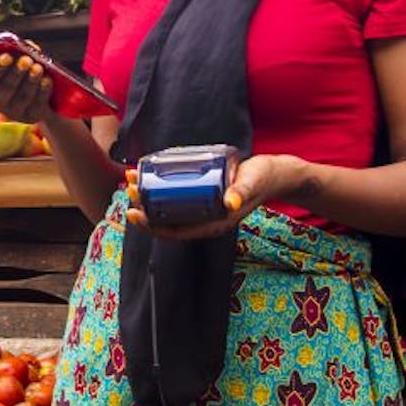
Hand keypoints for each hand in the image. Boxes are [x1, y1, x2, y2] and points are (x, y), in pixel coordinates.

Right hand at [0, 53, 54, 124]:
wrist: (42, 94)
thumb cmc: (25, 70)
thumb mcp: (19, 59)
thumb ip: (21, 51)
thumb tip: (30, 47)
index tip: (7, 56)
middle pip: (6, 88)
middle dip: (17, 72)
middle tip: (26, 59)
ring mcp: (15, 112)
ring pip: (23, 96)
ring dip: (31, 80)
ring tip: (38, 67)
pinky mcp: (32, 117)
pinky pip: (37, 104)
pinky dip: (43, 91)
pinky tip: (46, 80)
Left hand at [124, 153, 307, 239]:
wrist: (274, 174)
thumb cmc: (264, 179)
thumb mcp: (252, 183)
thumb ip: (242, 192)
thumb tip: (230, 202)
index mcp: (214, 223)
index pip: (177, 232)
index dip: (153, 226)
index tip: (134, 213)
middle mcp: (205, 218)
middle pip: (168, 219)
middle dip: (145, 207)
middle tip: (130, 187)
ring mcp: (203, 206)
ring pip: (170, 206)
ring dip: (149, 195)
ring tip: (133, 177)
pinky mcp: (203, 192)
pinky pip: (177, 194)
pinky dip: (161, 186)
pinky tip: (150, 173)